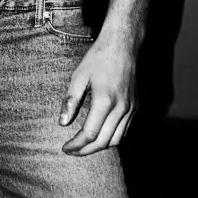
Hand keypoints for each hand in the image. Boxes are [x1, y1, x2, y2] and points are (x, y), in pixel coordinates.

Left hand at [59, 34, 136, 155]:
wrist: (122, 46)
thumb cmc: (98, 58)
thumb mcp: (79, 76)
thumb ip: (71, 100)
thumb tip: (62, 123)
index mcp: (105, 101)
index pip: (89, 134)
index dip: (76, 145)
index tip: (65, 147)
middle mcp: (121, 108)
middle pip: (103, 142)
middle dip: (86, 150)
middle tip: (72, 151)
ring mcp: (130, 109)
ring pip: (116, 140)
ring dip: (100, 147)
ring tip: (84, 146)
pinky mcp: (135, 107)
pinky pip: (124, 130)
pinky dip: (111, 138)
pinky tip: (100, 135)